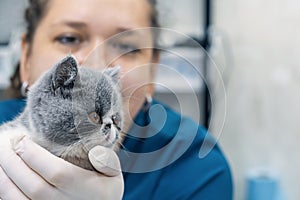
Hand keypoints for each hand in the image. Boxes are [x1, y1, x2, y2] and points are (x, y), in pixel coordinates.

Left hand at [0, 136, 123, 199]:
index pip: (56, 172)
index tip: (23, 139)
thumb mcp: (114, 176)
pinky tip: (2, 177)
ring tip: (0, 157)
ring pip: (19, 199)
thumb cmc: (104, 194)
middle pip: (33, 184)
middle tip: (6, 143)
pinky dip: (5, 192)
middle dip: (14, 162)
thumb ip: (108, 162)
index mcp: (85, 190)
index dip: (35, 155)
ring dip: (4, 177)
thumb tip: (95, 152)